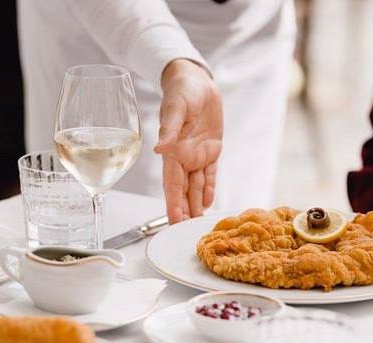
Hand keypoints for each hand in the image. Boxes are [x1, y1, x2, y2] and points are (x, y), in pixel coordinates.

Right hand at [154, 59, 222, 223]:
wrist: (197, 81)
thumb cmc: (182, 91)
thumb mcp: (176, 108)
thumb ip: (169, 131)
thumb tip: (160, 149)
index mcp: (173, 151)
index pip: (172, 184)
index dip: (173, 203)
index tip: (174, 221)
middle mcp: (184, 157)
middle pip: (184, 190)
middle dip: (184, 211)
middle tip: (186, 232)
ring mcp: (198, 155)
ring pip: (197, 186)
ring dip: (196, 204)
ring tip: (197, 224)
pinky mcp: (212, 150)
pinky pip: (211, 174)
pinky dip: (209, 188)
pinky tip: (208, 203)